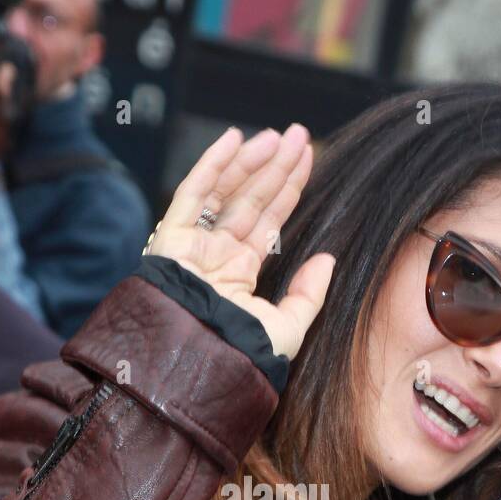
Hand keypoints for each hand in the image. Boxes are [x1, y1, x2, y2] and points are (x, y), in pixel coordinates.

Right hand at [144, 124, 335, 360]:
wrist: (201, 364)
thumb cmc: (241, 356)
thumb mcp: (287, 327)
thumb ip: (309, 294)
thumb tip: (328, 259)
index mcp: (239, 274)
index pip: (267, 221)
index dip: (288, 189)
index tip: (308, 160)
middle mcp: (215, 256)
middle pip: (250, 200)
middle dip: (274, 167)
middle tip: (298, 135)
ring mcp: (193, 245)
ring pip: (225, 191)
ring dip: (250, 160)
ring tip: (278, 136)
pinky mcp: (172, 238)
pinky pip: (193, 193)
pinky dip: (212, 164)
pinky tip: (235, 138)